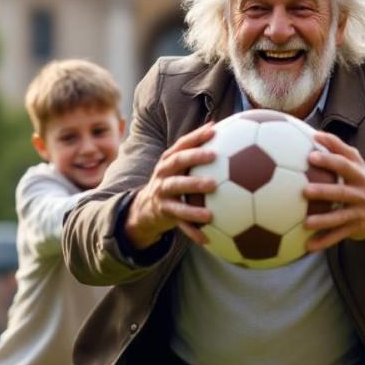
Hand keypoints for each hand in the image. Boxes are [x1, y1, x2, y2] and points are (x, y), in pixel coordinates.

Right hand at [125, 123, 216, 248]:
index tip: (214, 132)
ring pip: (177, 200)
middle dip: (194, 160)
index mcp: (168, 162)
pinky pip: (180, 226)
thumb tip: (219, 125)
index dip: (196, 137)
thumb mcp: (178, 165)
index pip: (181, 145)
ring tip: (209, 213)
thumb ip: (196, 148)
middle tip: (214, 158)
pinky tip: (207, 239)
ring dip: (192, 207)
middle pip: (176, 165)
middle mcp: (163, 176)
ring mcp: (163, 196)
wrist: (145, 208)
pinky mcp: (165, 215)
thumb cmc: (172, 181)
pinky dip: (193, 232)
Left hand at [302, 131, 364, 251]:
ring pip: (340, 217)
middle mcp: (360, 193)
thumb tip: (315, 132)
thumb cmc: (363, 182)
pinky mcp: (356, 229)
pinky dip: (324, 242)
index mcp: (358, 174)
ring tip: (306, 223)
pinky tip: (309, 246)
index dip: (328, 160)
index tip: (311, 156)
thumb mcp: (357, 163)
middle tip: (305, 190)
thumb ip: (338, 148)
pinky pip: (339, 236)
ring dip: (324, 220)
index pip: (344, 164)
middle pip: (342, 192)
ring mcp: (359, 212)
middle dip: (325, 191)